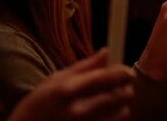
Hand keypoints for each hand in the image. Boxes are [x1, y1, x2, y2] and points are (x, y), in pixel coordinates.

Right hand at [9, 49, 134, 120]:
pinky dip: (114, 120)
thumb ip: (85, 67)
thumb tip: (107, 52)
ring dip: (121, 106)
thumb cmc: (38, 106)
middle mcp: (76, 111)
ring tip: (111, 104)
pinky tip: (105, 117)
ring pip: (121, 114)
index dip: (122, 73)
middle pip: (119, 96)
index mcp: (67, 90)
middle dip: (125, 89)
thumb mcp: (54, 80)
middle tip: (123, 87)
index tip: (127, 72)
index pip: (105, 78)